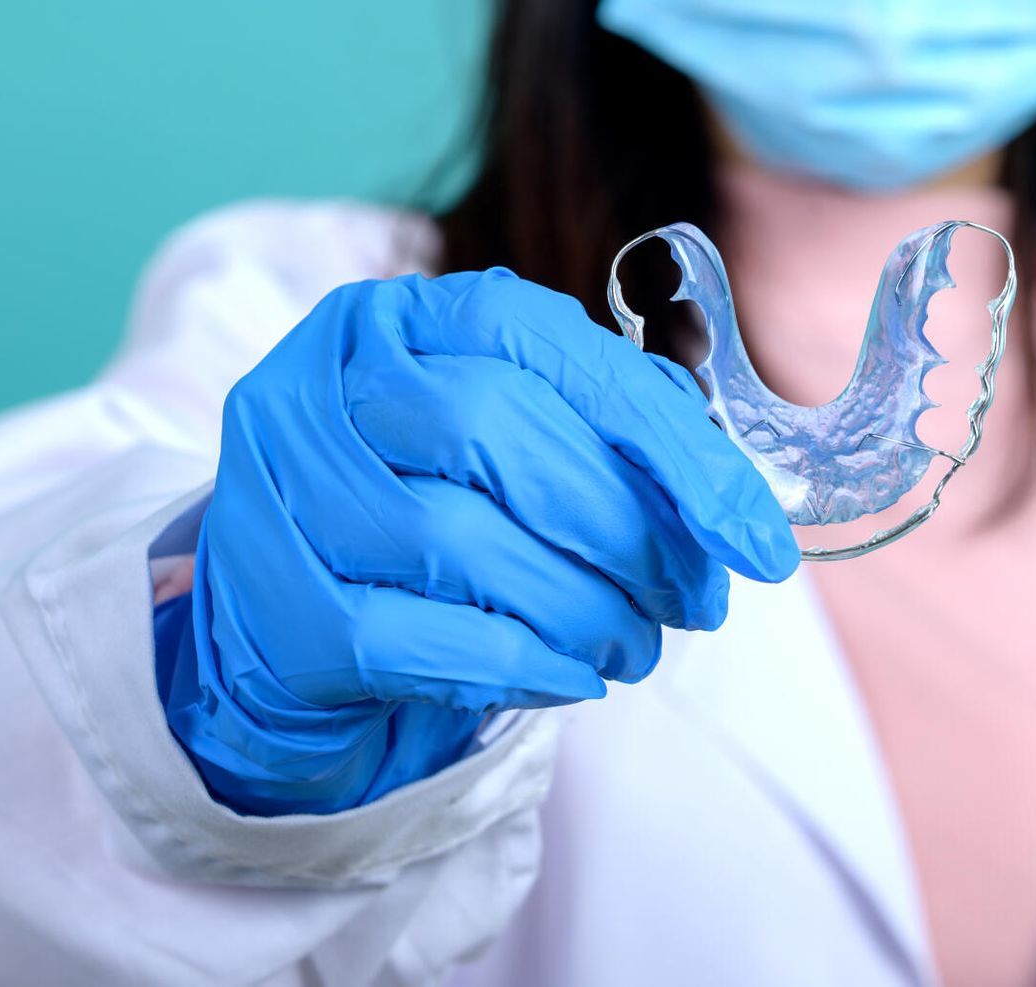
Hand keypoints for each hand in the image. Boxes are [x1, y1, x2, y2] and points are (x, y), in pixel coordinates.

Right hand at [161, 269, 797, 814]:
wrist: (287, 622)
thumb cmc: (430, 515)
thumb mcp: (518, 450)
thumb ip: (616, 446)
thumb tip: (741, 511)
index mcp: (402, 319)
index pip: (552, 349)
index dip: (670, 445)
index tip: (755, 539)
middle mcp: (323, 382)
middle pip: (494, 429)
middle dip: (623, 530)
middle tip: (690, 603)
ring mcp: (282, 489)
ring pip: (455, 538)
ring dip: (579, 608)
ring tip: (632, 646)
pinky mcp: (280, 604)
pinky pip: (417, 638)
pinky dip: (519, 664)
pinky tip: (569, 677)